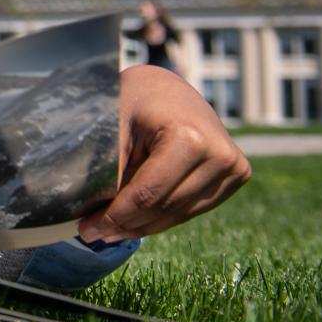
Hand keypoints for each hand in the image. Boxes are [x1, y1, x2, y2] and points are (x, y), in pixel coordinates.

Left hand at [78, 65, 249, 241]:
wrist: (167, 88)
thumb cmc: (134, 101)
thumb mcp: (113, 129)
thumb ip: (109, 172)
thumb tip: (92, 218)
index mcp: (190, 138)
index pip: (148, 193)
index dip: (114, 216)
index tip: (86, 230)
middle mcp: (221, 155)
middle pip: (165, 207)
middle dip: (124, 224)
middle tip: (91, 234)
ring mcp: (234, 167)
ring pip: (179, 214)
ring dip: (142, 227)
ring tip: (107, 232)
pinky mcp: (236, 175)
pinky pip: (192, 208)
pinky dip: (162, 218)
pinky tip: (134, 222)